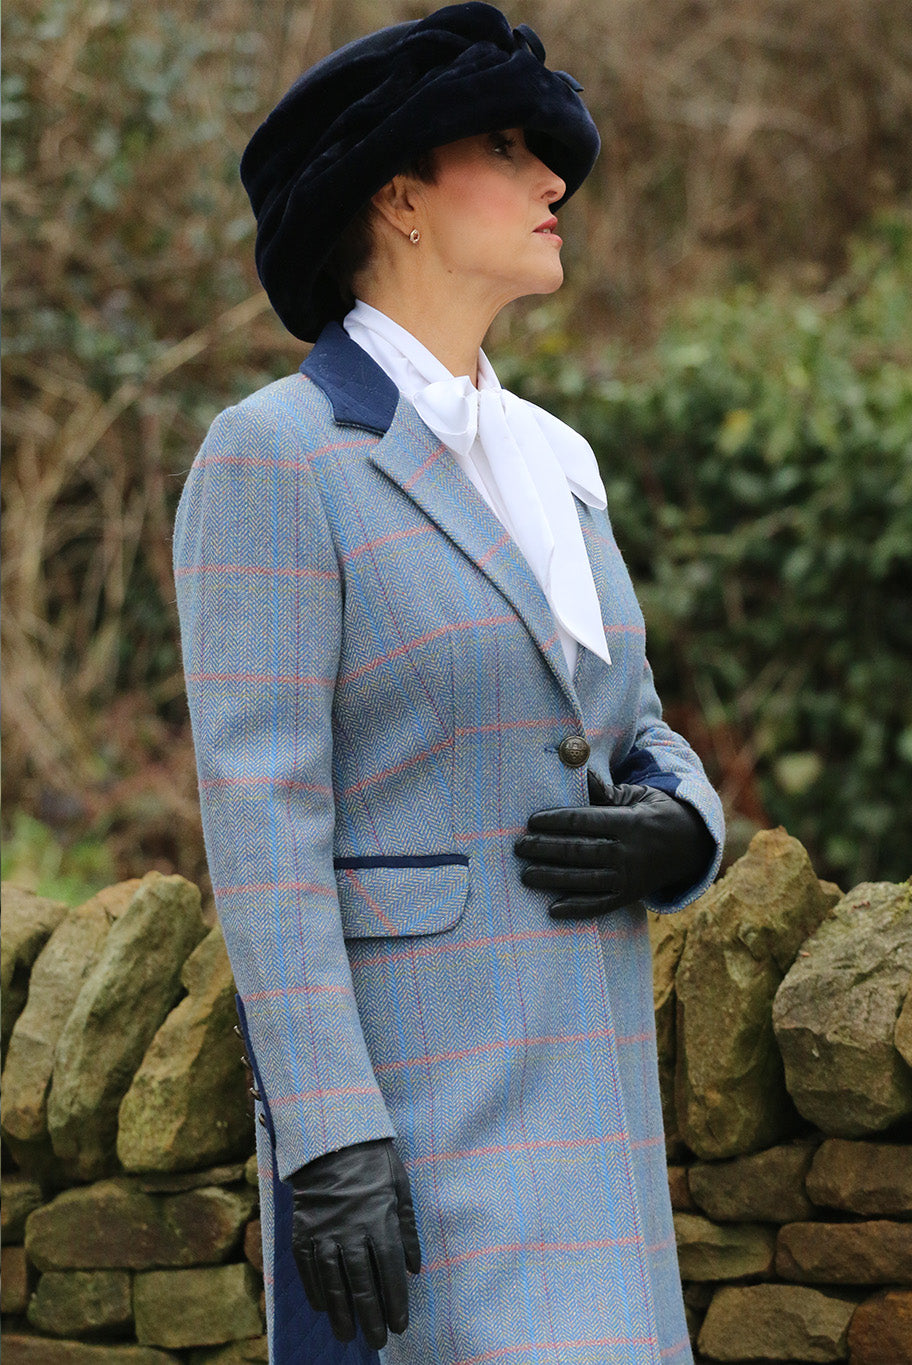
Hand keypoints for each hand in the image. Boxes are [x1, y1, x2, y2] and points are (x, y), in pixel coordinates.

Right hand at [290, 1137, 420, 1347]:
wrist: (331, 1139)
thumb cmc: (373, 1162)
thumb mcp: (400, 1187)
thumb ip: (407, 1229)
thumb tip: (415, 1269)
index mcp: (379, 1218)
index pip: (389, 1269)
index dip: (395, 1300)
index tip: (400, 1324)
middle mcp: (351, 1229)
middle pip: (361, 1282)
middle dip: (370, 1316)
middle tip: (377, 1341)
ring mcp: (324, 1231)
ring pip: (332, 1281)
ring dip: (340, 1312)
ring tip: (347, 1335)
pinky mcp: (303, 1230)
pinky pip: (308, 1267)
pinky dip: (315, 1289)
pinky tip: (322, 1307)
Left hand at [514, 776, 713, 918]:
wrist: (691, 846)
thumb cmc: (655, 813)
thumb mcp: (638, 794)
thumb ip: (606, 791)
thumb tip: (580, 774)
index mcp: (630, 822)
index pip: (586, 821)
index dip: (557, 821)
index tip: (532, 821)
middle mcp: (629, 852)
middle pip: (581, 851)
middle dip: (547, 849)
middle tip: (519, 847)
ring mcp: (630, 877)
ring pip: (586, 880)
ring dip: (554, 878)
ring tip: (526, 875)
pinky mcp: (629, 896)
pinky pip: (601, 905)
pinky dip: (577, 909)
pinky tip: (553, 909)